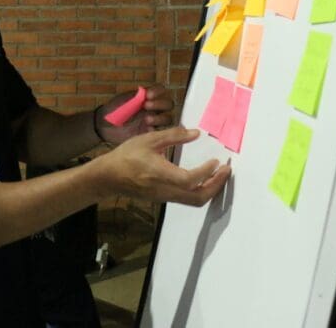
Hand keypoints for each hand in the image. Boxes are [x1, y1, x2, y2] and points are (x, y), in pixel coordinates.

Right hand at [93, 127, 229, 206]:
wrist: (109, 177)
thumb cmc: (126, 156)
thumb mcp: (148, 139)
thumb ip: (173, 136)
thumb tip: (196, 133)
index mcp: (160, 173)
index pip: (189, 179)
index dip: (207, 172)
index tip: (217, 161)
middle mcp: (164, 190)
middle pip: (198, 198)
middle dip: (216, 186)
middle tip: (226, 171)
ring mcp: (165, 197)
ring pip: (194, 201)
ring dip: (211, 189)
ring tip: (219, 175)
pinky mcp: (164, 198)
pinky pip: (188, 199)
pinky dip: (201, 190)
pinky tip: (204, 178)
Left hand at [96, 84, 175, 144]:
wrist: (105, 125)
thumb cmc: (114, 109)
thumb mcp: (124, 100)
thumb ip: (135, 96)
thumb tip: (145, 92)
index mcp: (148, 97)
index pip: (161, 90)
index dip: (158, 91)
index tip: (148, 95)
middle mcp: (154, 108)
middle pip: (168, 104)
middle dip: (160, 104)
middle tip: (146, 105)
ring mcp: (154, 121)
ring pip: (167, 118)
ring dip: (159, 118)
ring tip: (146, 119)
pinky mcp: (150, 133)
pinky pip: (160, 132)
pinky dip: (156, 130)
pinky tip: (148, 130)